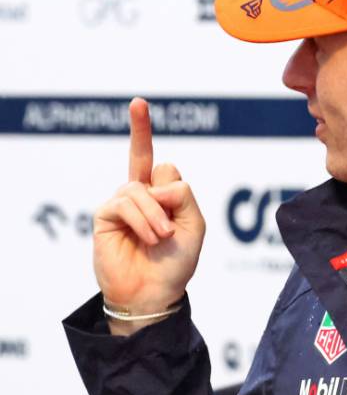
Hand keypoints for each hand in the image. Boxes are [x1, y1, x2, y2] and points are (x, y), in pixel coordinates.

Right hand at [92, 98, 205, 332]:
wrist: (155, 292)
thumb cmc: (176, 261)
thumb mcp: (194, 224)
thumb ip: (183, 195)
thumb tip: (154, 181)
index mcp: (163, 194)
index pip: (159, 161)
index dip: (143, 131)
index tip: (137, 102)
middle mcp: (140, 194)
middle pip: (143, 159)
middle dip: (150, 159)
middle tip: (161, 197)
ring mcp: (121, 204)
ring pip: (141, 188)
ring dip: (157, 215)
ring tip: (162, 238)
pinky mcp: (105, 216)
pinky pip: (125, 203)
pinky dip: (143, 220)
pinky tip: (149, 238)